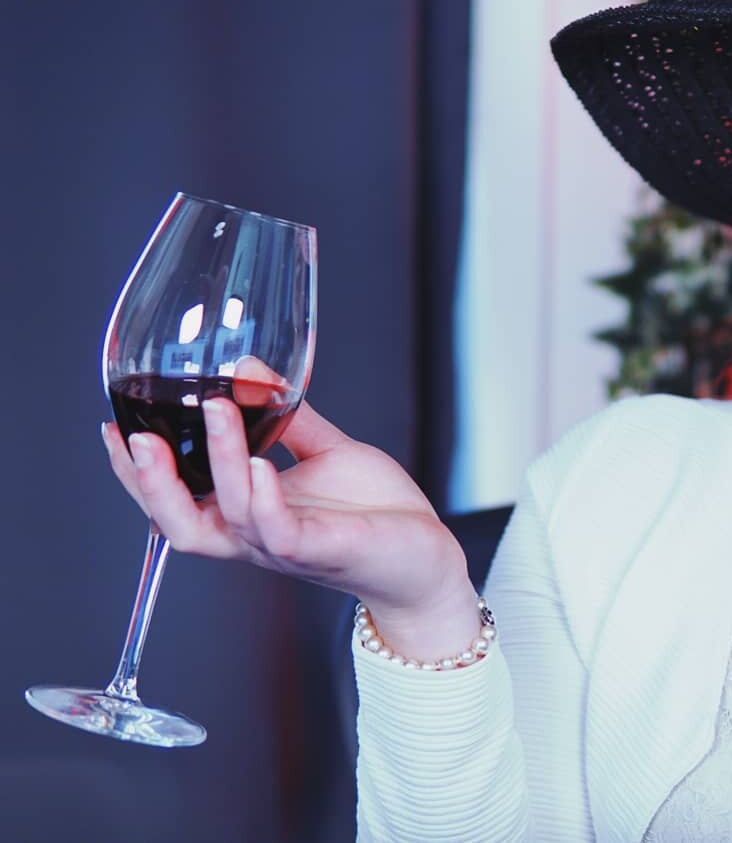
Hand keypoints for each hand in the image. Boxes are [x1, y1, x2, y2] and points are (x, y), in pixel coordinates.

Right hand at [102, 398, 480, 658]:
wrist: (426, 556)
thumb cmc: (374, 511)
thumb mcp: (326, 451)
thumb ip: (287, 416)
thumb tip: (249, 368)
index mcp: (246, 513)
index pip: (175, 500)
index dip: (136, 473)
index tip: (112, 428)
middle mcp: (254, 536)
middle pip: (178, 523)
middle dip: (150, 482)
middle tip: (134, 435)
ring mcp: (285, 546)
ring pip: (229, 516)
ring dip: (218, 461)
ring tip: (217, 412)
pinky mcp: (321, 549)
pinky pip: (279, 531)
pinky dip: (265, 498)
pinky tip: (262, 464)